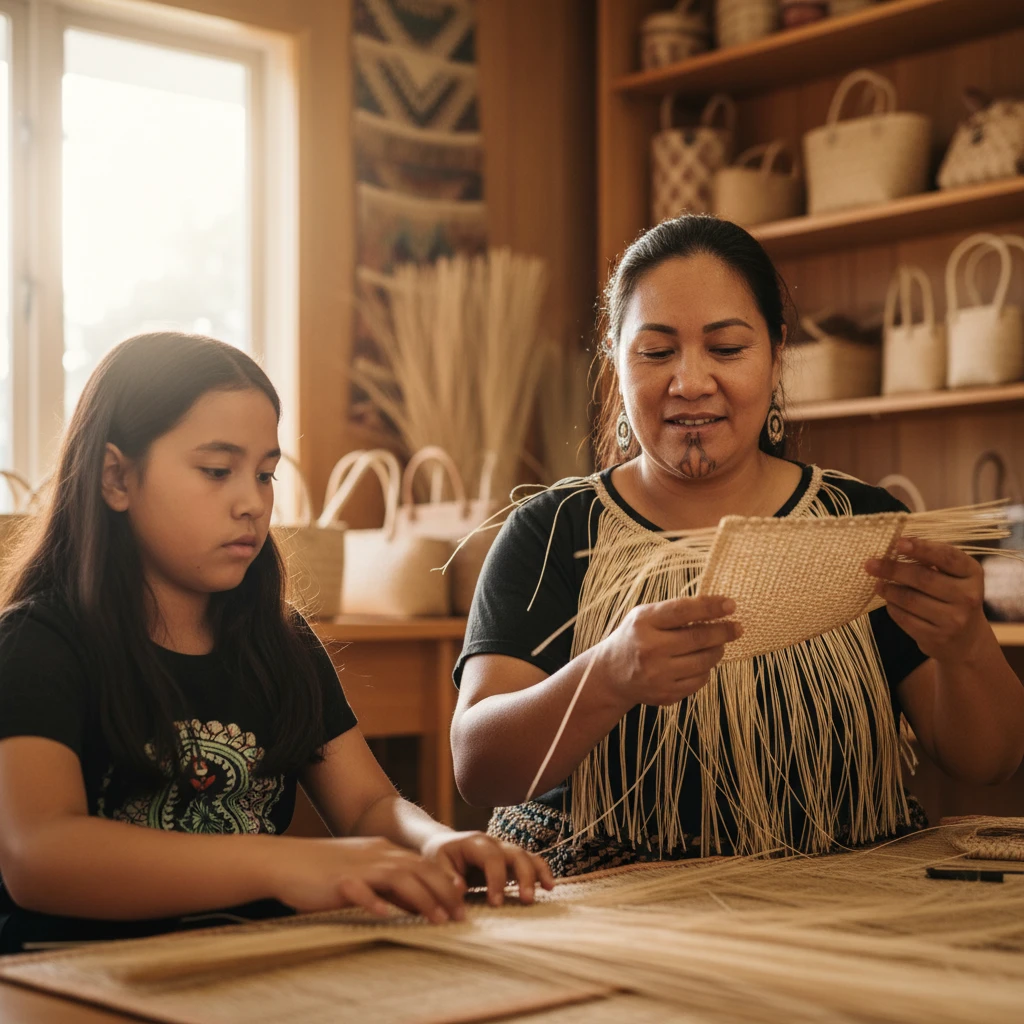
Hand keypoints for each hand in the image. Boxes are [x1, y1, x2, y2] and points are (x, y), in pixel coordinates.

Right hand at [271, 836, 466, 922]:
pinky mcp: (338, 881)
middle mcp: (376, 855)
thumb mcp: (362, 870)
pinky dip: (375, 902)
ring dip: (422, 898)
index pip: (423, 864)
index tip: (462, 900)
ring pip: (399, 877)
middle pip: (420, 869)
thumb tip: (414, 902)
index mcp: (383, 850)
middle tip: (460, 915)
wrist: (285, 860)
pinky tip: (387, 916)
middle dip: (443, 892)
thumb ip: (387, 882)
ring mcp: (358, 866)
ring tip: (438, 919)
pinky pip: (360, 890)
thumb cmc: (323, 869)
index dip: (445, 881)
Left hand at [421, 830, 554, 906]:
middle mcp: (493, 843)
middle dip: (524, 876)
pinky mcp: (509, 860)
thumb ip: (446, 877)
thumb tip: (460, 889)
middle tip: (526, 900)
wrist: (441, 845)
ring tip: (547, 890)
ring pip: (527, 855)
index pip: (491, 858)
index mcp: (474, 843)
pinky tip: (549, 886)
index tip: (495, 902)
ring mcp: (503, 850)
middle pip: (515, 853)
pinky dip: (541, 871)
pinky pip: (530, 861)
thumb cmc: (438, 857)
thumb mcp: (435, 865)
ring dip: (537, 873)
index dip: (496, 879)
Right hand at [596, 595, 740, 707]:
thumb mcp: (644, 616)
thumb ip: (675, 611)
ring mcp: (657, 675)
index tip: (731, 605)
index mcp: (643, 623)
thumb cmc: (634, 638)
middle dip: (723, 632)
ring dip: (717, 651)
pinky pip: (699, 681)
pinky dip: (706, 670)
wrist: (611, 675)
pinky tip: (700, 662)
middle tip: (737, 628)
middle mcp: (649, 650)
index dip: (710, 607)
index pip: (683, 611)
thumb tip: (716, 608)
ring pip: (704, 662)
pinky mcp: (665, 694)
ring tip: (718, 644)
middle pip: (698, 638)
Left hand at [866, 538, 988, 662]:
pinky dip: (892, 608)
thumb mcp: (953, 576)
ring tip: (878, 584)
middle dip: (892, 569)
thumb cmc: (952, 597)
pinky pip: (905, 618)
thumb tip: (897, 546)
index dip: (921, 548)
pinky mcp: (937, 638)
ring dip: (888, 590)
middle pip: (923, 578)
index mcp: (972, 573)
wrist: (966, 640)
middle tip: (871, 564)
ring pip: (910, 599)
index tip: (898, 543)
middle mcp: (968, 596)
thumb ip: (932, 560)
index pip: (947, 556)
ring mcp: (954, 620)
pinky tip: (889, 602)